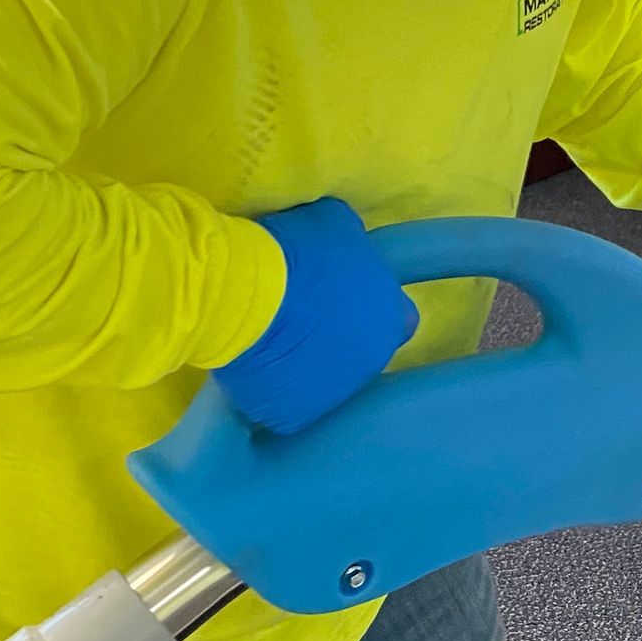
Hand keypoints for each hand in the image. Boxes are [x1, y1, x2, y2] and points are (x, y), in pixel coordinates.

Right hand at [216, 197, 418, 433]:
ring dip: (307, 366)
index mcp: (391, 319)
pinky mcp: (294, 417)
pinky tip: (254, 366)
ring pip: (324, 383)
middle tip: (302, 319)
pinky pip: (287, 404)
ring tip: (272, 340)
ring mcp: (334, 395)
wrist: (244, 294)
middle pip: (359, 354)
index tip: (346, 298)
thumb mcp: (335, 224)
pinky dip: (273, 389)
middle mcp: (372, 364)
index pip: (397, 319)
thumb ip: (352, 243)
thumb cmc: (295, 251)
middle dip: (338, 340)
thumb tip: (348, 245)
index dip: (372, 309)